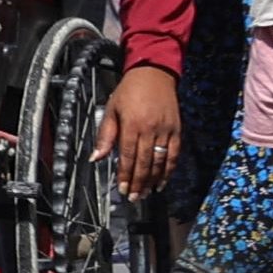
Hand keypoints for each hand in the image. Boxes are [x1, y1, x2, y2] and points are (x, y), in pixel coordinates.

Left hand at [93, 66, 178, 201]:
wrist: (153, 74)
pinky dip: (169, 170)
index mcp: (131, 123)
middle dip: (138, 183)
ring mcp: (166, 130)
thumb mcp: (111, 109)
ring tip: (146, 193)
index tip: (123, 189)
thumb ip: (105, 135)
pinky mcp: (177, 130)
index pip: (128, 156)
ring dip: (153, 180)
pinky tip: (163, 181)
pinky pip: (174, 154)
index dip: (125, 175)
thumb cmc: (129, 91)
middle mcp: (150, 128)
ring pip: (160, 161)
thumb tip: (96, 158)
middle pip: (144, 162)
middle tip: (134, 198)